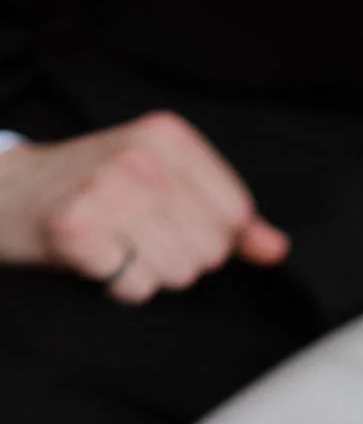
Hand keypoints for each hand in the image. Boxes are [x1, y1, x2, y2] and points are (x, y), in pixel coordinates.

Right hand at [0, 113, 288, 302]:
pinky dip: (120, 285)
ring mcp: (108, 191)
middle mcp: (141, 159)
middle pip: (209, 250)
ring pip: (178, 273)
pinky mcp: (80, 229)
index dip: (209, 233)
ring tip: (119, 244)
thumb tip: (276, 249)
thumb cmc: (98, 189)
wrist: (15, 192)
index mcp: (169, 137)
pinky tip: (99, 257)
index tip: (171, 219)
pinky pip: (136, 286)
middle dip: (179, 256)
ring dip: (150, 272)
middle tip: (137, 233)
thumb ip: (227, 217)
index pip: (234, 215)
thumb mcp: (167, 184)